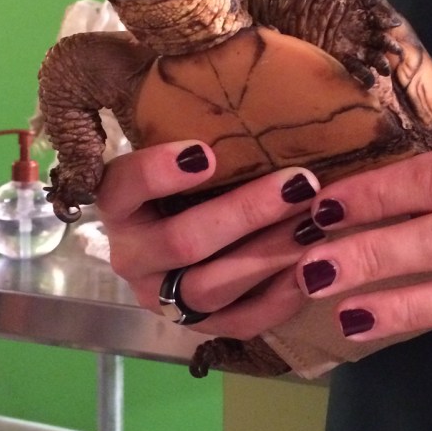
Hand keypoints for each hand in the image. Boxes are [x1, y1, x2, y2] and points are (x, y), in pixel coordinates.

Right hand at [94, 141, 320, 338]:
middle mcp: (130, 255)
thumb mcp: (180, 152)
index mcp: (118, 204)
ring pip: (210, 286)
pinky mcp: (193, 326)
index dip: (161, 172)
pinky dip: (276, 300)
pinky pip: (236, 323)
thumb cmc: (187, 180)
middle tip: (299, 184)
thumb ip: (201, 135)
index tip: (206, 154)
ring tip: (313, 224)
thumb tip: (264, 104)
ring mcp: (159, 297)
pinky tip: (308, 270)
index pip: (126, 186)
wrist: (176, 236)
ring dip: (267, 255)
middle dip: (246, 212)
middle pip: (182, 241)